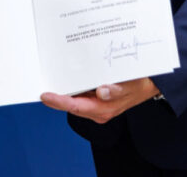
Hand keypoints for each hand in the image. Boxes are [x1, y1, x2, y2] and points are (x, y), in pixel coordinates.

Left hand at [41, 77, 158, 123]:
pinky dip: (71, 88)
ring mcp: (96, 105)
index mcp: (104, 109)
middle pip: (71, 104)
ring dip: (62, 91)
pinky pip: (80, 95)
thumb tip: (102, 91)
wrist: (147, 86)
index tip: (45, 95)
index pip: (76, 106)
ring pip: (74, 100)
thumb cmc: (139, 85)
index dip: (59, 101)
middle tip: (39, 85)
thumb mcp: (132, 86)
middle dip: (55, 97)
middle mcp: (97, 109)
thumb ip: (118, 90)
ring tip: (46, 80)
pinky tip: (63, 78)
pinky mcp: (96, 99)